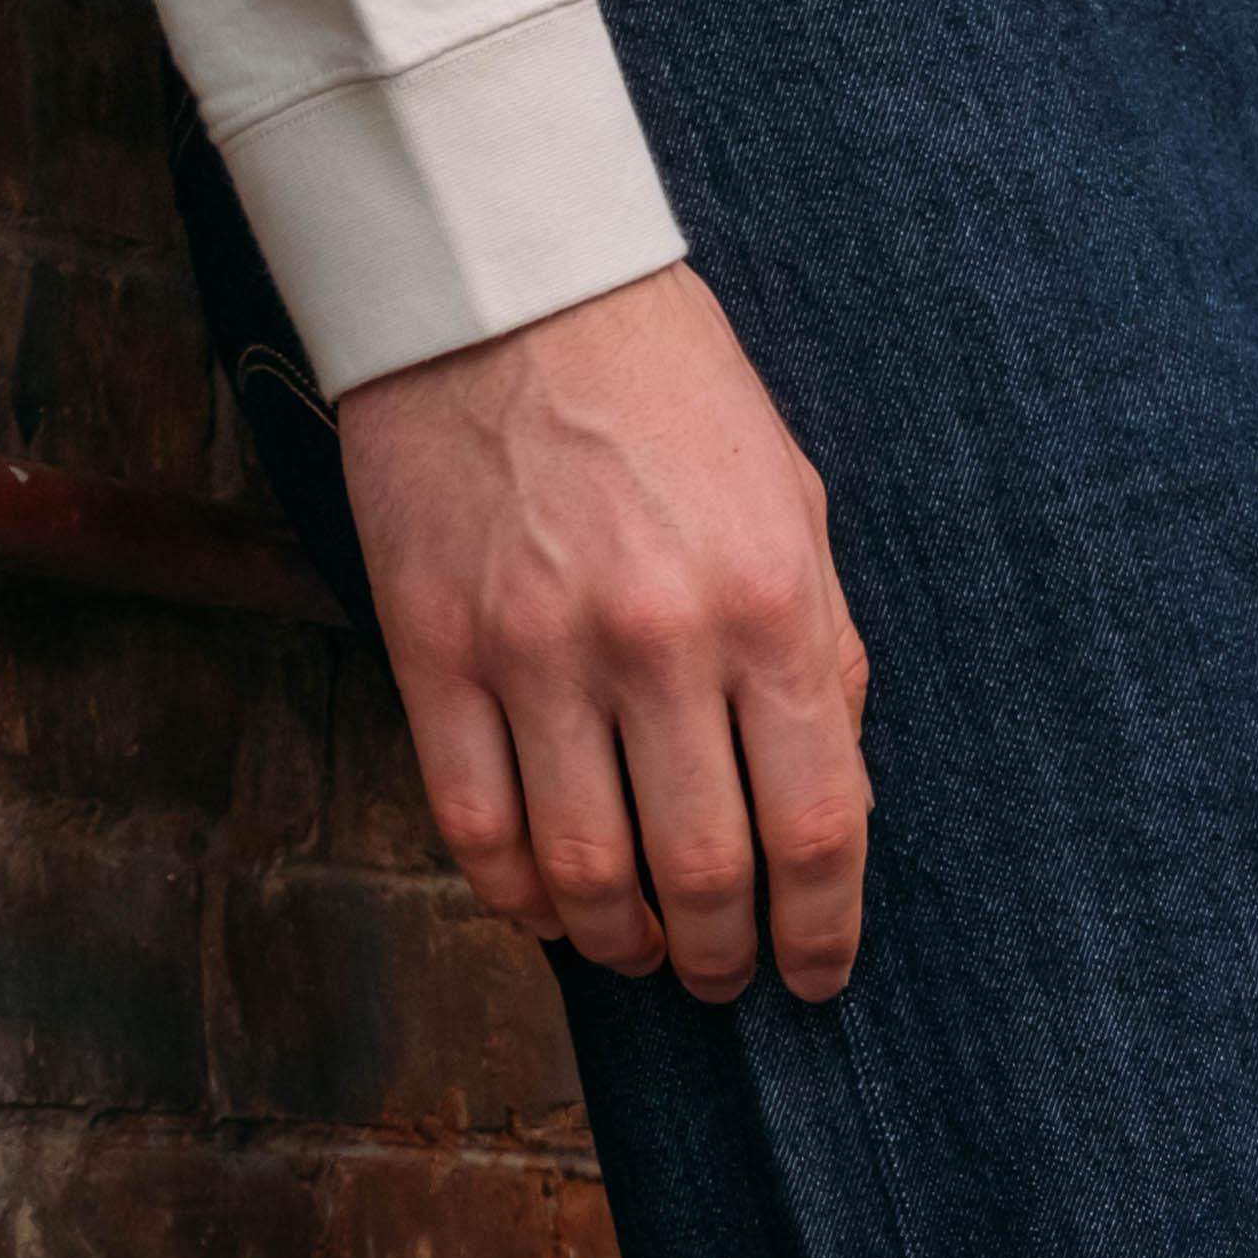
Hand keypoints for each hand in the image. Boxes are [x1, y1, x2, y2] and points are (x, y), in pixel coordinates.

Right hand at [338, 262, 870, 1004]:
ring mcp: (536, 649)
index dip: (821, 933)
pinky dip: (517, 895)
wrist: (506, 282)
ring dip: (621, 944)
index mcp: (769, 605)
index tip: (816, 975)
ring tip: (642, 952)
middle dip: (723, 955)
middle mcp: (659, 639)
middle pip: (703, 873)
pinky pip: (474, 825)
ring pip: (585, 872)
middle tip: (724, 976)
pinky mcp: (433, 645)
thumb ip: (819, 653)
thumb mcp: (792, 506)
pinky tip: (548, 905)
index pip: (816, 828)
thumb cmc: (669, 395)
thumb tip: (825, 800)